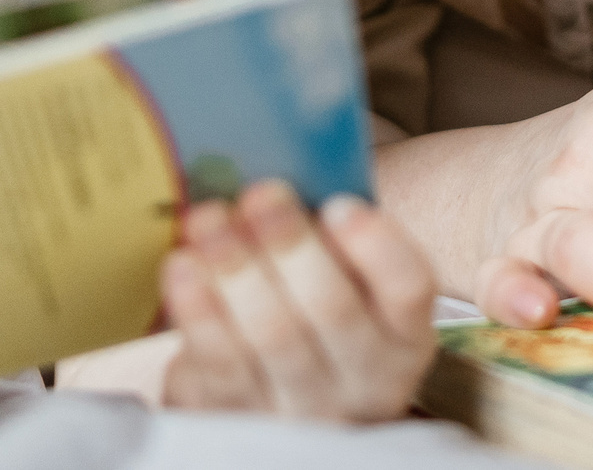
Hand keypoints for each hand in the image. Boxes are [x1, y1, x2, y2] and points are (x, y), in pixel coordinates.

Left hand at [158, 182, 435, 421]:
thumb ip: (328, 236)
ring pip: (273, 337)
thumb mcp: (342, 279)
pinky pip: (220, 364)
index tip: (337, 204)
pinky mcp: (242, 419)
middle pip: (333, 310)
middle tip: (259, 194)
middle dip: (291, 246)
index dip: (376, 246)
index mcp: (404, 332)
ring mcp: (304, 409)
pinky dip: (199, 310)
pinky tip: (183, 265)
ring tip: (208, 218)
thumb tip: (284, 174)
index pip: (409, 288)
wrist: (275, 394)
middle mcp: (365, 379)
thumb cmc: (312, 309)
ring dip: (237, 270)